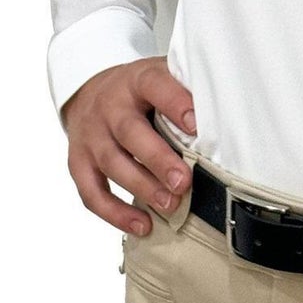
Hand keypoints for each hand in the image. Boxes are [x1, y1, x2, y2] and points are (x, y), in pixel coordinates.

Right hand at [61, 56, 197, 236]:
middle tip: (183, 182)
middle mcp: (109, 106)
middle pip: (130, 132)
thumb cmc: (139, 90)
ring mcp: (90, 135)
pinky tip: (142, 225)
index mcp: (136, 79)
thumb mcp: (160, 76)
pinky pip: (92, 192)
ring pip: (112, 163)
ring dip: (142, 188)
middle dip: (158, 159)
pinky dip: (116, 213)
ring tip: (170, 206)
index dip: (175, 104)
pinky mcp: (78, 162)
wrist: (89, 92)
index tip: (196, 126)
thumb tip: (224, 116)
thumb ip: (184, 90)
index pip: (154, 86)